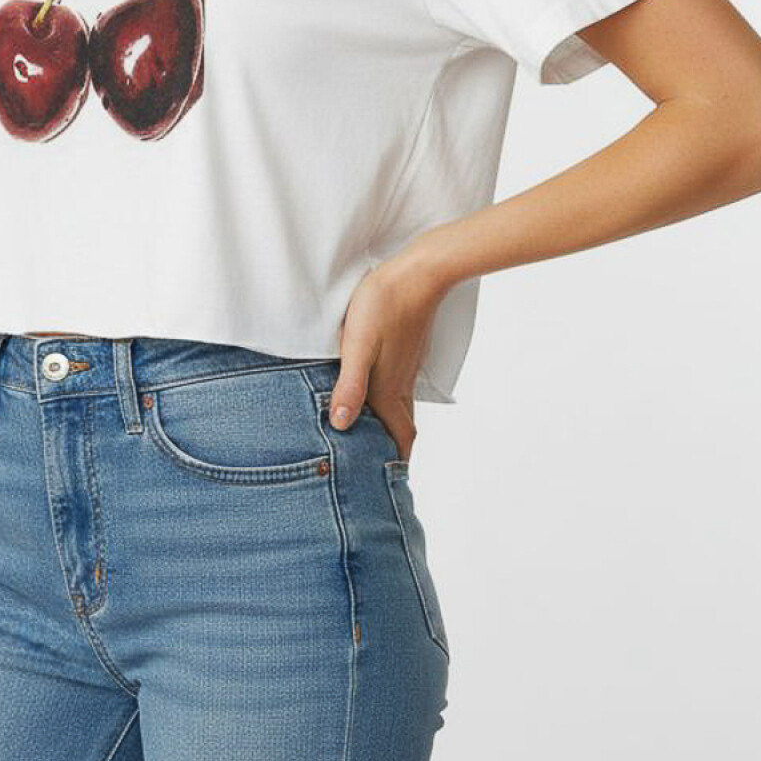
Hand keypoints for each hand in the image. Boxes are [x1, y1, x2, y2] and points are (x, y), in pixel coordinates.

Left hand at [329, 254, 440, 463]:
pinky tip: (375, 395)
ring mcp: (407, 367)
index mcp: (389, 389)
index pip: (399, 437)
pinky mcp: (406, 350)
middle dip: (391, 451)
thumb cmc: (384, 304)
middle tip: (376, 471)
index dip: (395, 463)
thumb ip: (350, 385)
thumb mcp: (358, 345)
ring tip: (371, 439)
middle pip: (401, 427)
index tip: (387, 488)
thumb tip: (341, 424)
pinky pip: (399, 387)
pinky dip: (389, 403)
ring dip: (389, 426)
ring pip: (400, 407)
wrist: (419, 273)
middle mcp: (401, 383)